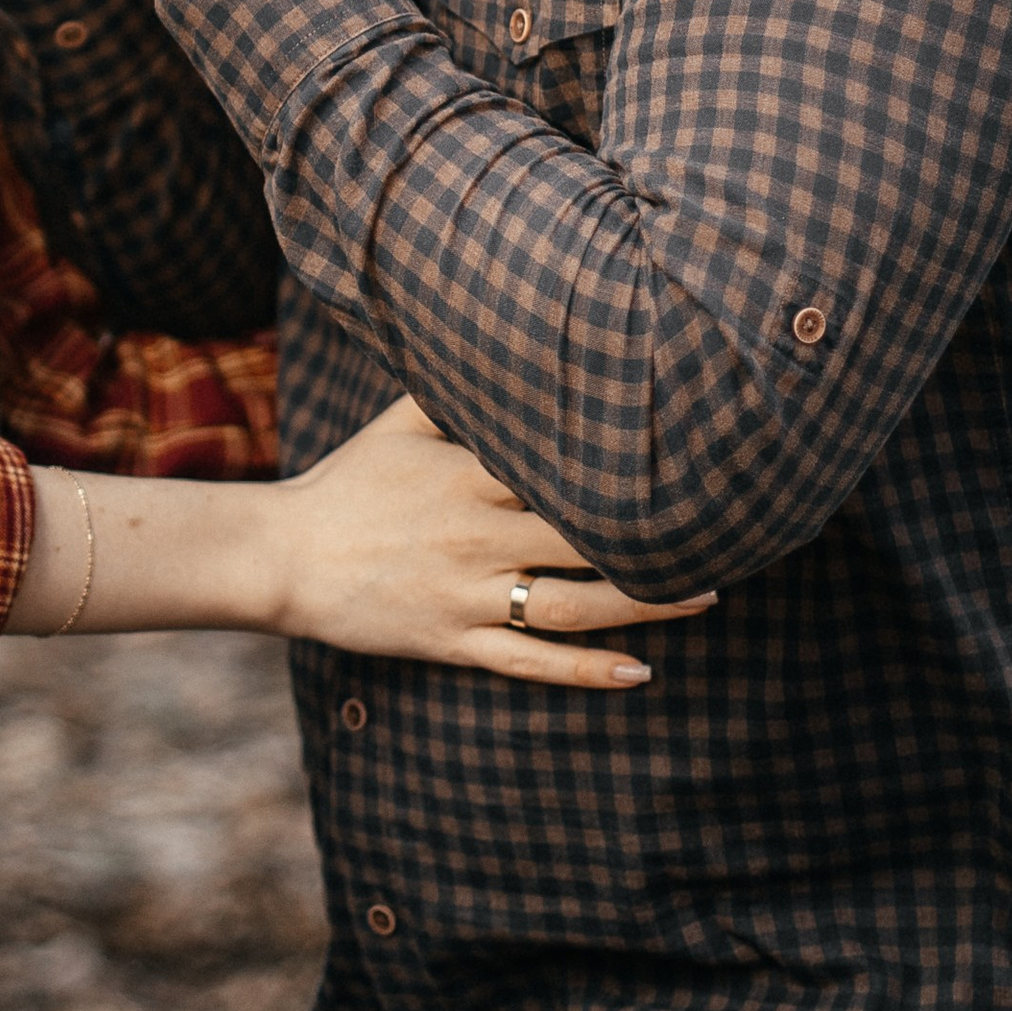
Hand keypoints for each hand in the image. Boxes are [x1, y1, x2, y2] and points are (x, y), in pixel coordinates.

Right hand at [272, 399, 713, 688]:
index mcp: (468, 475)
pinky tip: (639, 672)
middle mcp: (475, 535)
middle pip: (585, 539)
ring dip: (645, 605)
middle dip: (658, 537)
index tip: (690, 456)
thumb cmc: (349, 482)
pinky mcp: (454, 643)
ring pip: (572, 607)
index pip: (564, 468)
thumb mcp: (400, 423)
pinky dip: (588, 671)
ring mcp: (466, 595)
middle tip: (728, 531)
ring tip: (705, 598)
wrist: (283, 556)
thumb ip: (457, 388)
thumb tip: (508, 337)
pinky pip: (531, 663)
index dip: (628, 465)